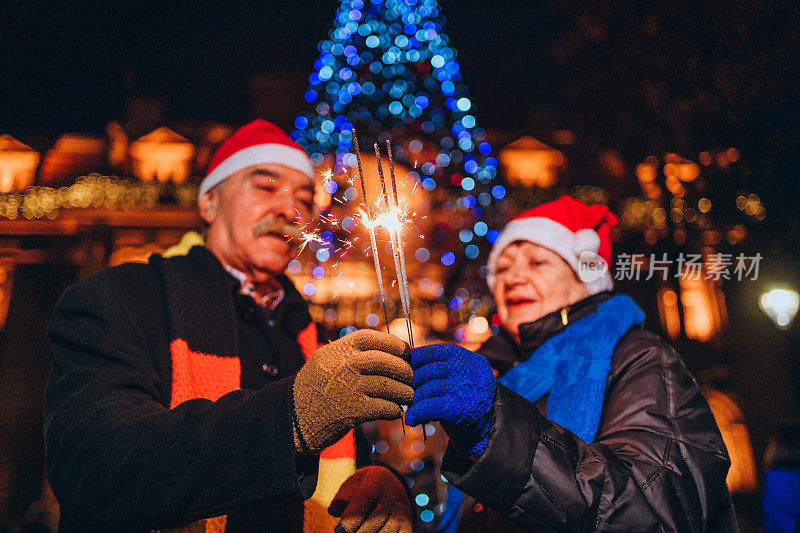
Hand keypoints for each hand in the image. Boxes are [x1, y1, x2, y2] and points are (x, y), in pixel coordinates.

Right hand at [293, 330, 412, 453]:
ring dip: (403, 392)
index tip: (406, 351)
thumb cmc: (316, 390)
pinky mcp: (352, 412)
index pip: (370, 338)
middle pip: (384, 361)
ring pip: (388, 385)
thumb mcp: (326, 362)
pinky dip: (394, 409)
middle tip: (410, 376)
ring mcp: (347, 388)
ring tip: (407, 395)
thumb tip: (391, 353)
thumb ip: (352, 354)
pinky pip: (384, 407)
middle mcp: (341, 366)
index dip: (393, 343)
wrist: (292, 421)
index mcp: (335, 351)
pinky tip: (395, 411)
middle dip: (403, 369)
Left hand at [328, 466, 411, 532]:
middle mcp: (392, 499)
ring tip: (360, 530)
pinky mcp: (407, 528)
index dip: (348, 523)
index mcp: (376, 483)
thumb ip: (342, 497)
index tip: (340, 530)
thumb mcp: (353, 483)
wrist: (393, 484)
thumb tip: (335, 511)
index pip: (361, 507)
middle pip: (372, 524)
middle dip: (357, 532)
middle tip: (348, 532)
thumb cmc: (366, 486)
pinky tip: (373, 531)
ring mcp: (402, 515)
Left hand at [405, 343, 495, 455]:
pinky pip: (428, 407)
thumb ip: (438, 366)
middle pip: (425, 372)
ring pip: (425, 390)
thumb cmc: (465, 399)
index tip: (401, 373)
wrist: (488, 428)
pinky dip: (416, 414)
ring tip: (410, 409)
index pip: (430, 353)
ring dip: (412, 402)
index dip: (412, 363)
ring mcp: (464, 387)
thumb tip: (404, 358)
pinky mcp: (460, 408)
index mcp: (464, 356)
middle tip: (403, 396)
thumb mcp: (457, 375)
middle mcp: (466, 368)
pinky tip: (412, 420)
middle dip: (410, 386)